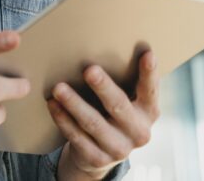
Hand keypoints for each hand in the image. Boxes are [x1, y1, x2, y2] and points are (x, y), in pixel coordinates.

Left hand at [48, 50, 160, 179]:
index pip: (151, 90)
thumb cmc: (109, 113)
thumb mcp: (122, 100)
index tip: (147, 53)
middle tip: (89, 69)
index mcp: (148, 112)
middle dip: (103, 87)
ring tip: (59, 88)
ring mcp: (119, 149)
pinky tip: (52, 105)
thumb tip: (98, 44)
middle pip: (119, 106)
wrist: (99, 153)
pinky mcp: (98, 159)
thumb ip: (120, 81)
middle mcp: (139, 132)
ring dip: (75, 104)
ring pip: (93, 123)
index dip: (150, 73)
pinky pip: (77, 137)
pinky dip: (63, 119)